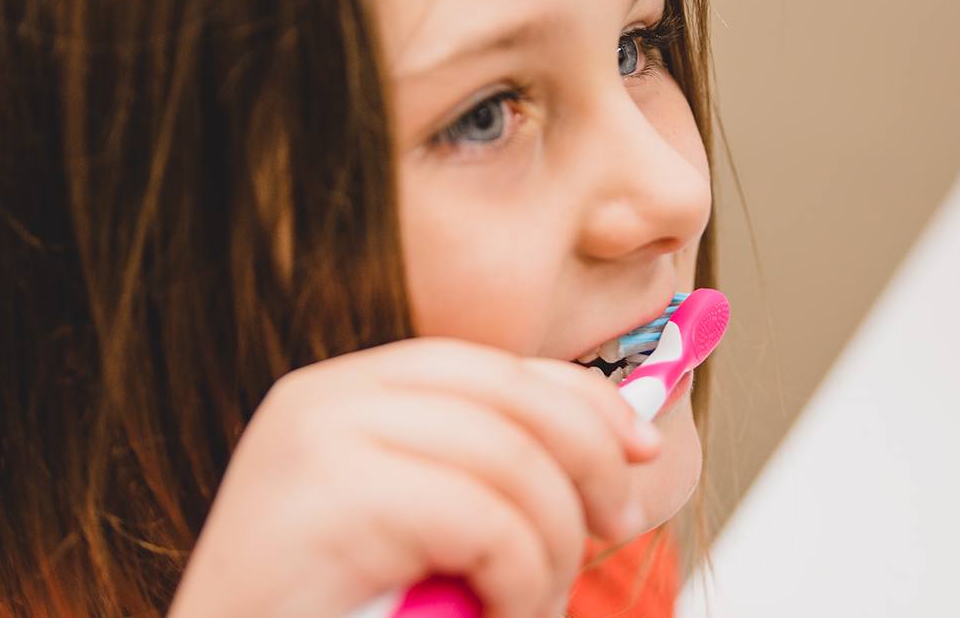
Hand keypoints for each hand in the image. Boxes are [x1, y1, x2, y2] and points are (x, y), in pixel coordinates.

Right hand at [168, 337, 661, 617]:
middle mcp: (326, 396)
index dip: (583, 399)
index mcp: (346, 395)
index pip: (493, 366)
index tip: (638, 449)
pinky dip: (519, 576)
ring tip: (528, 604)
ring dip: (551, 546)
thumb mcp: (426, 527)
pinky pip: (485, 516)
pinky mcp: (331, 492)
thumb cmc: (339, 614)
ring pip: (509, 459)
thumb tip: (616, 441)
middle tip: (614, 527)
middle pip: (510, 393)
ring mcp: (321, 436)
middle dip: (588, 460)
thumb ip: (489, 474)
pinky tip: (493, 613)